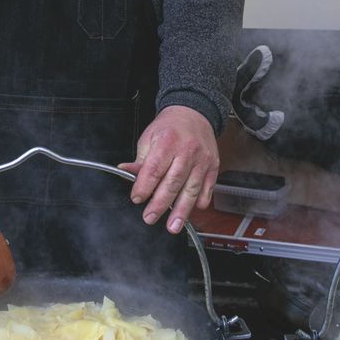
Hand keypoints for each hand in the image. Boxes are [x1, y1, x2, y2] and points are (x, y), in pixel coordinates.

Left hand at [121, 105, 218, 233]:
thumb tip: (126, 172)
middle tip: (150, 218)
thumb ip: (140, 160)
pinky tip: (193, 211)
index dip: (144, 186)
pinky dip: (200, 201)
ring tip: (173, 226)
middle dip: (160, 204)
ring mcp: (202, 160)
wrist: (193, 113)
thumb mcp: (149, 138)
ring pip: (191, 189)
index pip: (154, 169)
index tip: (137, 198)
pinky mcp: (213, 166)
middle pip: (173, 182)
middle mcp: (186, 151)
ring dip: (182, 210)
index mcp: (167, 142)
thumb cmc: (169, 127)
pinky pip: (208, 187)